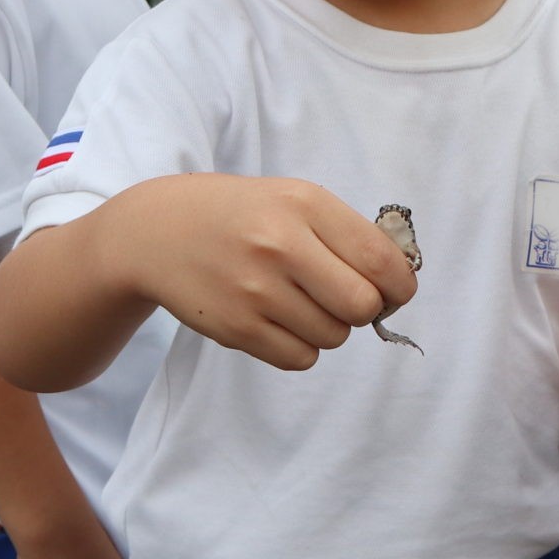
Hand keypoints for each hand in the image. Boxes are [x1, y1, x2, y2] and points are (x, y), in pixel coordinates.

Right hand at [122, 174, 418, 371]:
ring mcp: (255, 290)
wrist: (159, 232)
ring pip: (333, 337)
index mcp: (304, 205)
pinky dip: (301, 346)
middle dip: (364, 309)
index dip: (400, 285)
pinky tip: (279, 319)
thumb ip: (347, 235)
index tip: (392, 289)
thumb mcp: (294, 201)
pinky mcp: (236, 328)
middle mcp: (280, 245)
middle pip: (363, 307)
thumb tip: (399, 285)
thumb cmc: (243, 216)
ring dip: (329, 327)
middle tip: (343, 297)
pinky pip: (301, 358)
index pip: (382, 260)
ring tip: (299, 301)